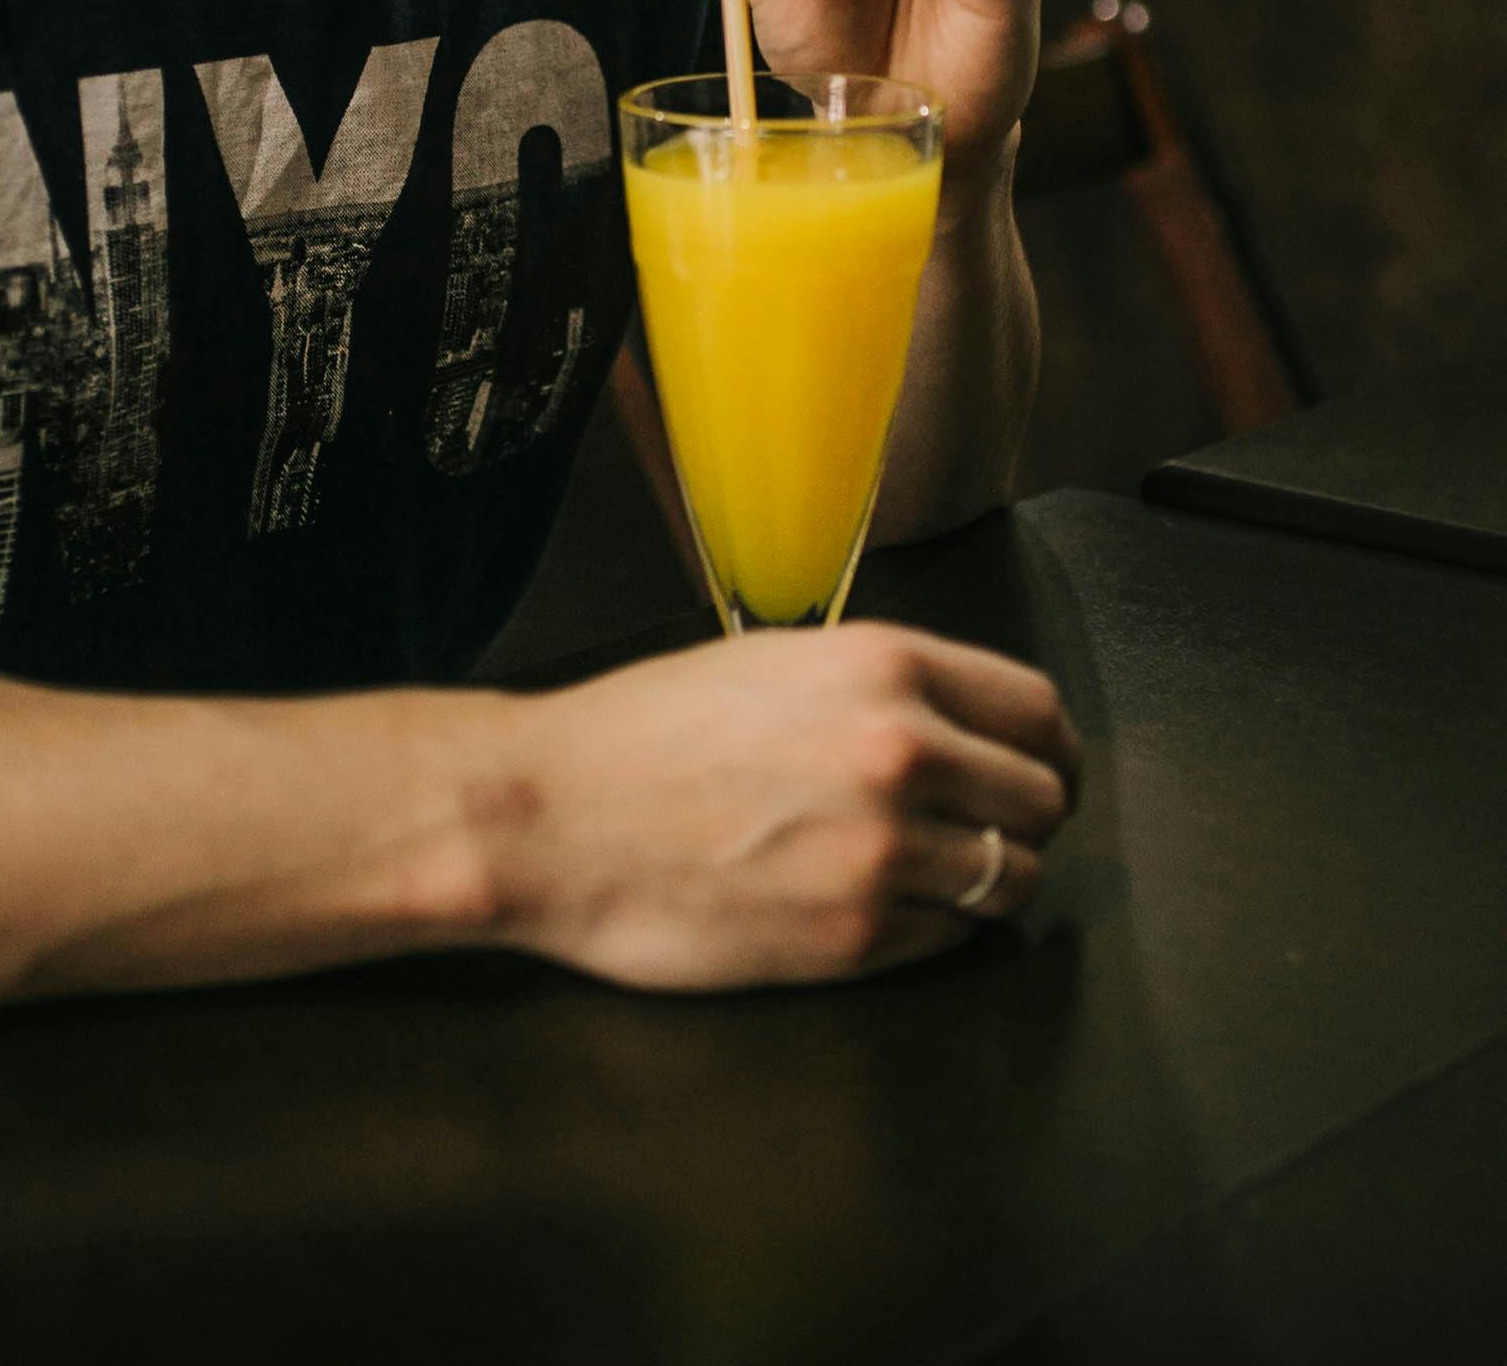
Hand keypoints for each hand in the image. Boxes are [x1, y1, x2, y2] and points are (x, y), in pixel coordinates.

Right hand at [499, 623, 1079, 991]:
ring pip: (1011, 878)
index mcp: (886, 667)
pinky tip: (875, 907)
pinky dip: (931, 929)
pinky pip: (947, 939)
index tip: (1042, 768)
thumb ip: (881, 686)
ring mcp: (884, 851)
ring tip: (932, 875)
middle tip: (988, 829)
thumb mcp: (777, 662)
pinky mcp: (855, 937)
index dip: (1050, 747)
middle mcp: (902, 752)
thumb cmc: (642, 734)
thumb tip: (960, 724)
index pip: (1036, 711)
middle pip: (1043, 799)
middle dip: (1027, 817)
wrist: (552, 816)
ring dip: (988, 881)